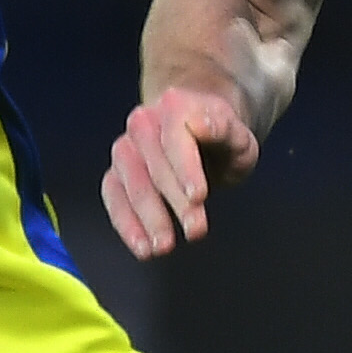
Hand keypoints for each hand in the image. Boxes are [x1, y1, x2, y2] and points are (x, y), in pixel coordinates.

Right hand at [104, 87, 261, 260]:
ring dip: (147, 217)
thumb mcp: (237, 134)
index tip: (199, 196)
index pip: (175, 136)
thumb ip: (224, 130)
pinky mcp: (116, 173)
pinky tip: (142, 247)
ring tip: (164, 246)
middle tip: (196, 230)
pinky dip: (126, 224)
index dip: (185, 167)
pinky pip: (114, 197)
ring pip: (129, 183)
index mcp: (175, 105)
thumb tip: (199, 125)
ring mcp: (126, 147)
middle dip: (174, 202)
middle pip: (153, 164)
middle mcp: (143, 122)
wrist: (201, 133)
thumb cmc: (222, 138)